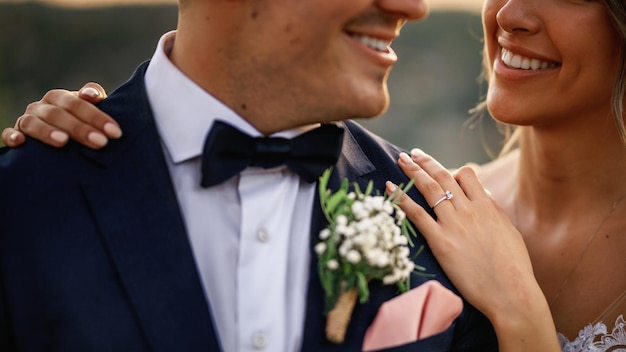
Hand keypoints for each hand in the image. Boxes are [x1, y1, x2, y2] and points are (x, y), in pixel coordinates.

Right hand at [1, 82, 120, 148]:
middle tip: (100, 142)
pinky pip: (8, 134)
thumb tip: (92, 94)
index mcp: (61, 99)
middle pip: (59, 113)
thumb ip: (95, 100)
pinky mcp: (15, 135)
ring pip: (33, 122)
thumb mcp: (90, 112)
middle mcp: (43, 107)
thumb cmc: (80, 123)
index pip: (78, 103)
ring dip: (47, 131)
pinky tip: (20, 143)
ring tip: (63, 142)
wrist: (58, 139)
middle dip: (80, 128)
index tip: (115, 132)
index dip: (97, 116)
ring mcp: (27, 120)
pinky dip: (12, 137)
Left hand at [387, 150, 558, 350]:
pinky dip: (401, 198)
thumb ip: (494, 212)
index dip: (453, 170)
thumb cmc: (514, 268)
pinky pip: (417, 214)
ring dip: (413, 171)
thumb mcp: (509, 232)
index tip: (442, 171)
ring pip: (429, 189)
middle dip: (426, 162)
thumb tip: (484, 197)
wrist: (511, 293)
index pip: (468, 174)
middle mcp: (469, 210)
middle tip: (413, 153)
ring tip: (401, 159)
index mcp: (488, 206)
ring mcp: (454, 224)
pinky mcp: (440, 241)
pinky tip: (389, 188)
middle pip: (444, 177)